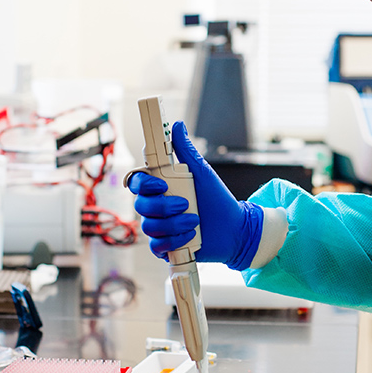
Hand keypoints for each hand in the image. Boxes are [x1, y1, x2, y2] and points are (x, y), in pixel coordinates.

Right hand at [127, 121, 263, 268]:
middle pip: (141, 205)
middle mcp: (156, 207)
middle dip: (163, 207)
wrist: (234, 228)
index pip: (137, 182)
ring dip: (173, 225)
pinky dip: (173, 241)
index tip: (161, 184)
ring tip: (194, 222)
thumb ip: (186, 151)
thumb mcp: (202, 173)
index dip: (143, 183)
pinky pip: (156, 246)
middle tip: (186, 204)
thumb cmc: (217, 199)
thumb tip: (178, 125)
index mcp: (161, 187)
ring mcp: (160, 227)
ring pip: (149, 227)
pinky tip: (189, 236)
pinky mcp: (166, 246)